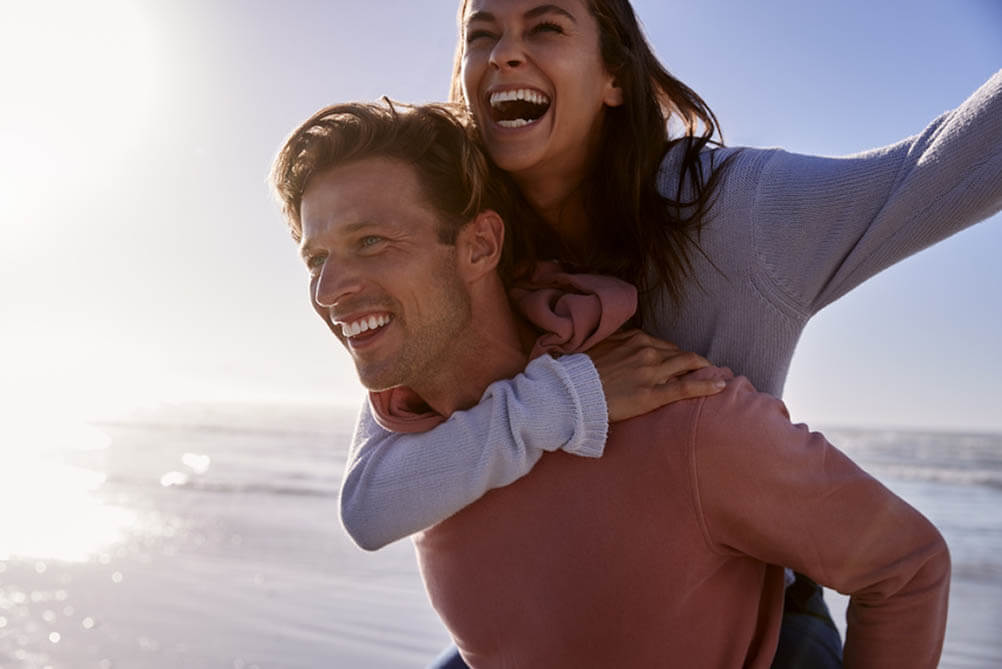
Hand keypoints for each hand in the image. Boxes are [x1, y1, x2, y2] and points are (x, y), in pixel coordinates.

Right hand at [585, 329, 724, 421]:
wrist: (572, 391)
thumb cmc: (581, 372)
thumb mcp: (599, 347)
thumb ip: (616, 343)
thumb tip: (621, 345)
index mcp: (635, 339)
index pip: (664, 345)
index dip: (674, 354)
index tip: (680, 362)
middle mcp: (646, 350)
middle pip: (679, 354)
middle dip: (694, 361)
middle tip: (704, 369)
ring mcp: (651, 371)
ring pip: (687, 365)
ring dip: (704, 369)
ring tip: (716, 374)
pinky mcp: (651, 393)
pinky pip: (685, 387)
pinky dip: (706, 384)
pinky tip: (720, 385)